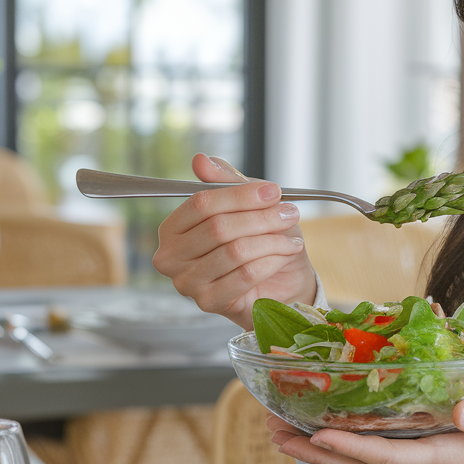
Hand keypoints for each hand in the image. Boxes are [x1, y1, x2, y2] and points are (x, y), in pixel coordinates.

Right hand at [152, 153, 317, 328]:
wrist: (278, 284)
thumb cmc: (257, 241)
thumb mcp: (246, 206)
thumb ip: (224, 182)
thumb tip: (201, 160)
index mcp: (172, 228)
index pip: (201, 203)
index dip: (240, 195)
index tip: (274, 191)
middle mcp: (170, 257)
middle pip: (218, 227)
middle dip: (261, 218)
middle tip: (290, 213)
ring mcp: (187, 283)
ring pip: (235, 251)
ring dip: (272, 240)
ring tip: (292, 236)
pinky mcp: (209, 302)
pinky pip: (245, 275)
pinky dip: (272, 261)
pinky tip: (286, 253)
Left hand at [268, 396, 463, 463]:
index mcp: (444, 456)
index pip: (386, 457)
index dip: (349, 449)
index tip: (314, 436)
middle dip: (314, 452)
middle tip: (274, 431)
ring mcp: (422, 462)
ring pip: (361, 463)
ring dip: (319, 450)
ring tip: (283, 431)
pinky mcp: (423, 453)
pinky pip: (374, 453)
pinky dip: (343, 444)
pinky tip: (326, 428)